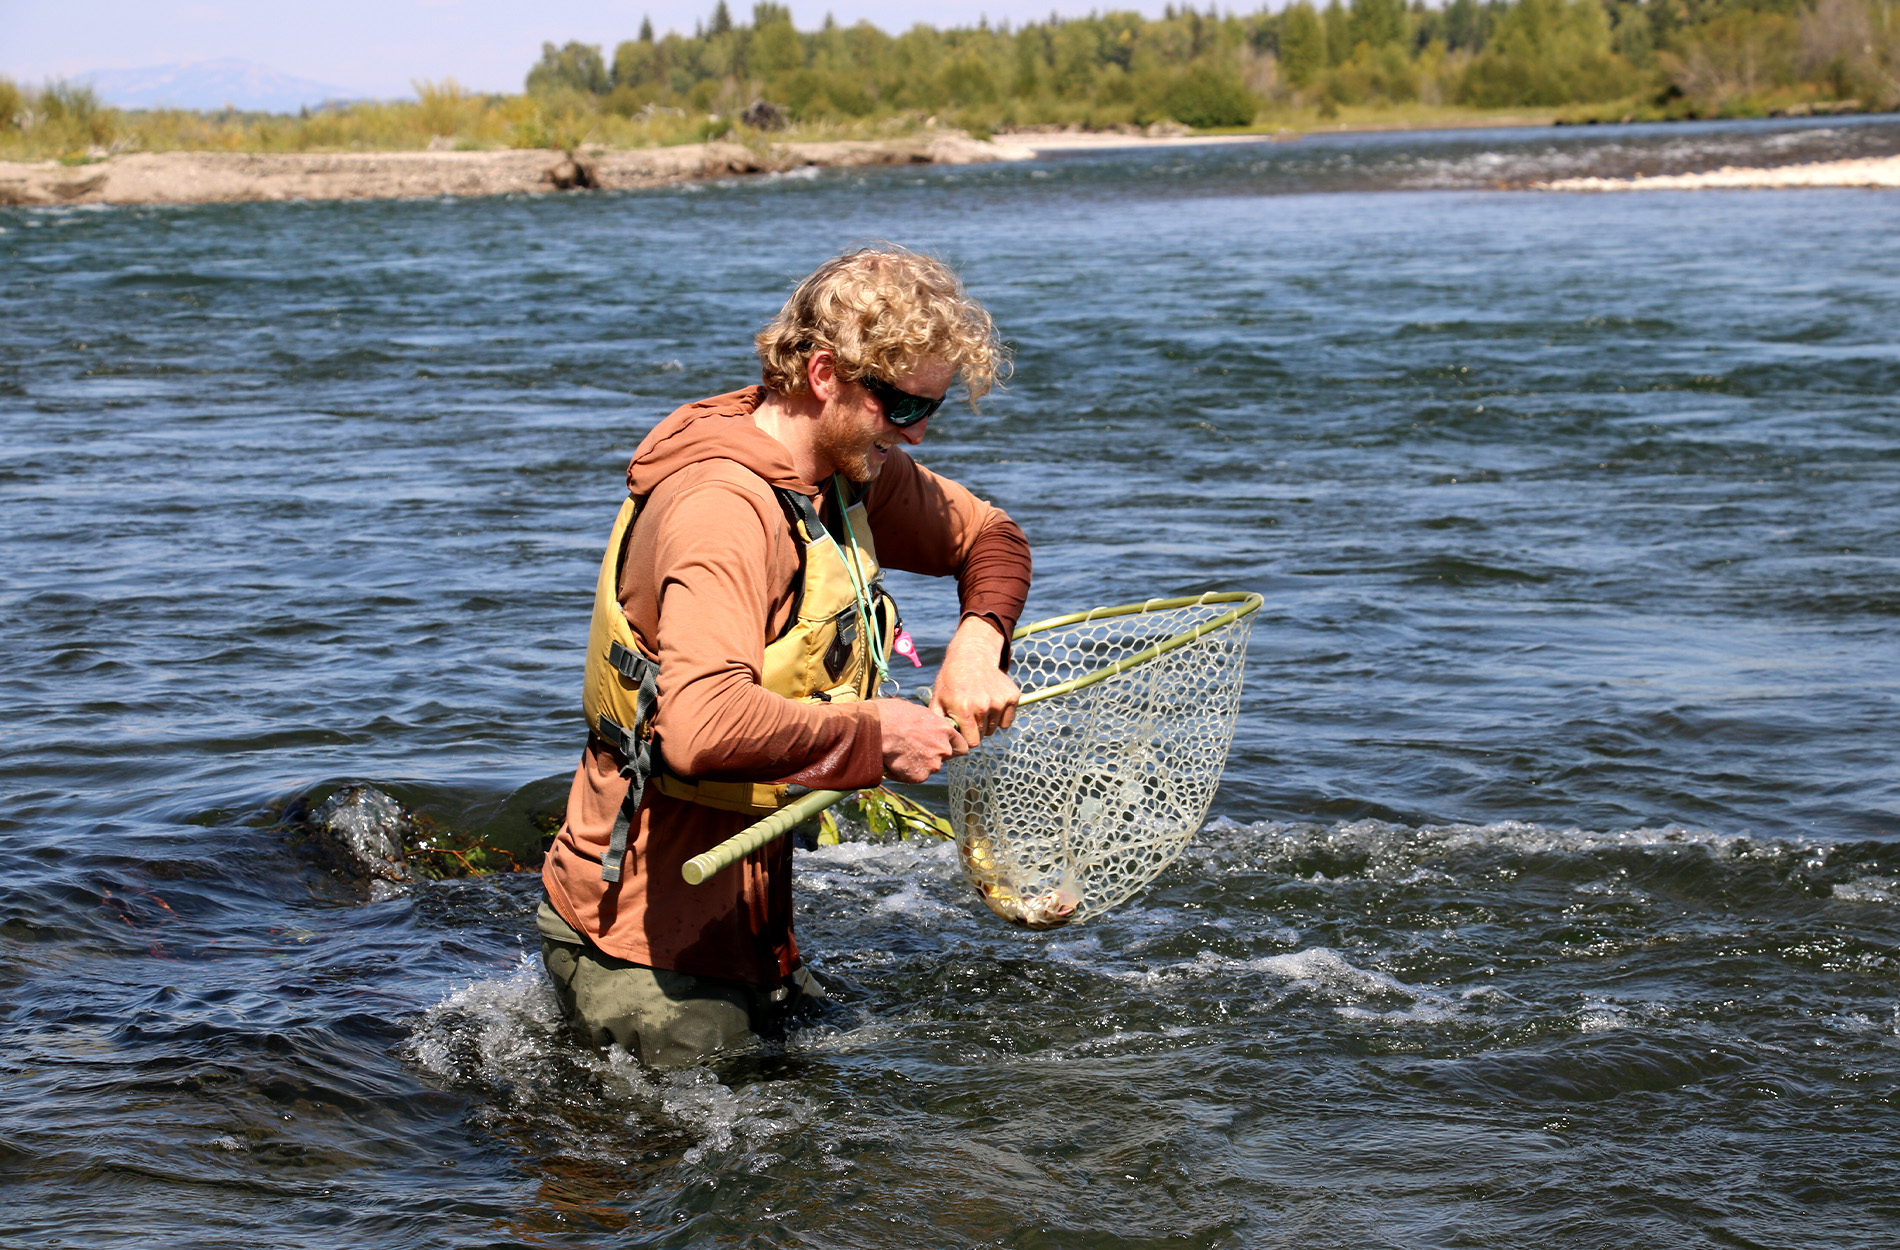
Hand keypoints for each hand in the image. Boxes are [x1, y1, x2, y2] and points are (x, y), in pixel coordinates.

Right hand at [877, 698, 968, 782]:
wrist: (877, 729)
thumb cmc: (893, 714)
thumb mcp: (917, 712)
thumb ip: (928, 725)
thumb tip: (925, 728)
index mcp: (945, 730)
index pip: (960, 746)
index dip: (951, 747)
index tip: (941, 746)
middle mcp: (943, 749)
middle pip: (943, 758)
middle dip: (930, 755)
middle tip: (912, 749)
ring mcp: (932, 765)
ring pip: (928, 768)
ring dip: (916, 764)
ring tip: (899, 754)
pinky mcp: (919, 776)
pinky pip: (913, 777)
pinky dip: (904, 773)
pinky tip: (892, 762)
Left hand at [931, 615, 1019, 748]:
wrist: (972, 656)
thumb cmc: (952, 679)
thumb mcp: (938, 698)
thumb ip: (937, 722)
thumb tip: (938, 741)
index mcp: (963, 709)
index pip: (972, 742)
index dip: (966, 738)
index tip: (963, 730)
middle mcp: (983, 706)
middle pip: (983, 735)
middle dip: (975, 729)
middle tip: (969, 714)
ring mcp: (999, 701)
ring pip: (995, 728)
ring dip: (987, 722)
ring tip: (979, 706)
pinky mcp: (1012, 696)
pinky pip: (1007, 721)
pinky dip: (1000, 716)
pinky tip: (991, 703)